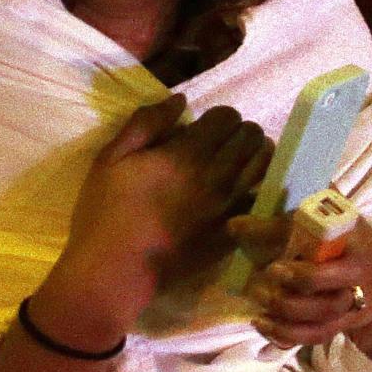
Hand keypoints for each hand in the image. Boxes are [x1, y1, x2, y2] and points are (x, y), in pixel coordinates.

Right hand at [36, 98, 271, 343]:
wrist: (114, 272)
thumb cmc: (105, 214)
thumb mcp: (110, 159)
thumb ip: (145, 123)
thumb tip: (180, 100)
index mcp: (186, 153)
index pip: (227, 117)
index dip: (218, 117)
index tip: (204, 128)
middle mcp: (216, 175)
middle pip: (252, 136)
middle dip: (240, 132)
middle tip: (222, 144)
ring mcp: (229, 204)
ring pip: (266, 163)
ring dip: (256, 155)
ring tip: (239, 162)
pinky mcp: (234, 230)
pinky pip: (264, 198)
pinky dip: (260, 188)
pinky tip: (244, 189)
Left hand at [234, 214, 371, 360]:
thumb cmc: (351, 243)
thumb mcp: (330, 225)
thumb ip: (286, 223)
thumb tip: (234, 226)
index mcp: (355, 247)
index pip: (330, 252)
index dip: (300, 264)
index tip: (272, 265)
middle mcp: (357, 280)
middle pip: (329, 298)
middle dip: (294, 294)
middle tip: (266, 280)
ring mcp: (351, 306)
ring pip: (321, 321)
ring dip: (286, 318)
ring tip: (258, 309)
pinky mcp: (340, 325)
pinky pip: (314, 337)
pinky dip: (286, 335)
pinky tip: (264, 324)